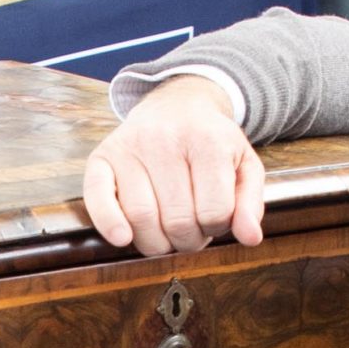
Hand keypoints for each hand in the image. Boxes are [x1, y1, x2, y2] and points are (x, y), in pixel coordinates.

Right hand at [83, 76, 264, 257]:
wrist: (176, 105)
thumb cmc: (210, 143)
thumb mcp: (244, 165)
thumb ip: (251, 203)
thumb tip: (250, 238)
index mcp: (208, 141)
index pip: (214, 212)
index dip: (216, 227)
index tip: (213, 218)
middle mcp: (166, 140)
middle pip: (178, 221)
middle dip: (188, 239)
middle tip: (190, 230)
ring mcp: (131, 147)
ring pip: (141, 219)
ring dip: (157, 242)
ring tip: (167, 232)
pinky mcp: (103, 156)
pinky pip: (98, 197)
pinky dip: (109, 224)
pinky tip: (123, 237)